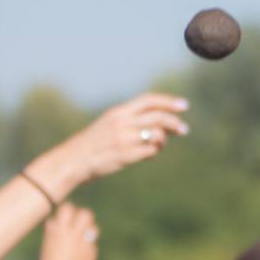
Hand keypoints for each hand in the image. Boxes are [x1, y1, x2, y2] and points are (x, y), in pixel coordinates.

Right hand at [31, 92, 188, 191]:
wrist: (75, 159)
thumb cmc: (94, 142)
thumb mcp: (109, 123)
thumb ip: (129, 118)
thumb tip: (157, 119)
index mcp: (119, 112)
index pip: (148, 100)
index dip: (168, 101)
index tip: (184, 106)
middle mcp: (122, 123)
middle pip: (157, 117)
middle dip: (174, 123)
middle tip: (184, 130)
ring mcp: (124, 139)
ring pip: (157, 134)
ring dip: (164, 140)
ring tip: (160, 145)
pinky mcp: (126, 155)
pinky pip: (150, 151)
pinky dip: (154, 151)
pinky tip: (150, 153)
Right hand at [32, 204, 97, 259]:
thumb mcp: (47, 248)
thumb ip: (52, 233)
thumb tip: (53, 222)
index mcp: (59, 231)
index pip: (68, 208)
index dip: (68, 210)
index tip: (66, 215)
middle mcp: (73, 235)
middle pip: (86, 214)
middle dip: (83, 216)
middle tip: (79, 223)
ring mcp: (85, 244)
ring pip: (94, 227)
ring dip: (89, 229)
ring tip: (82, 236)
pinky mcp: (92, 254)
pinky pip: (92, 243)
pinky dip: (87, 245)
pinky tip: (80, 255)